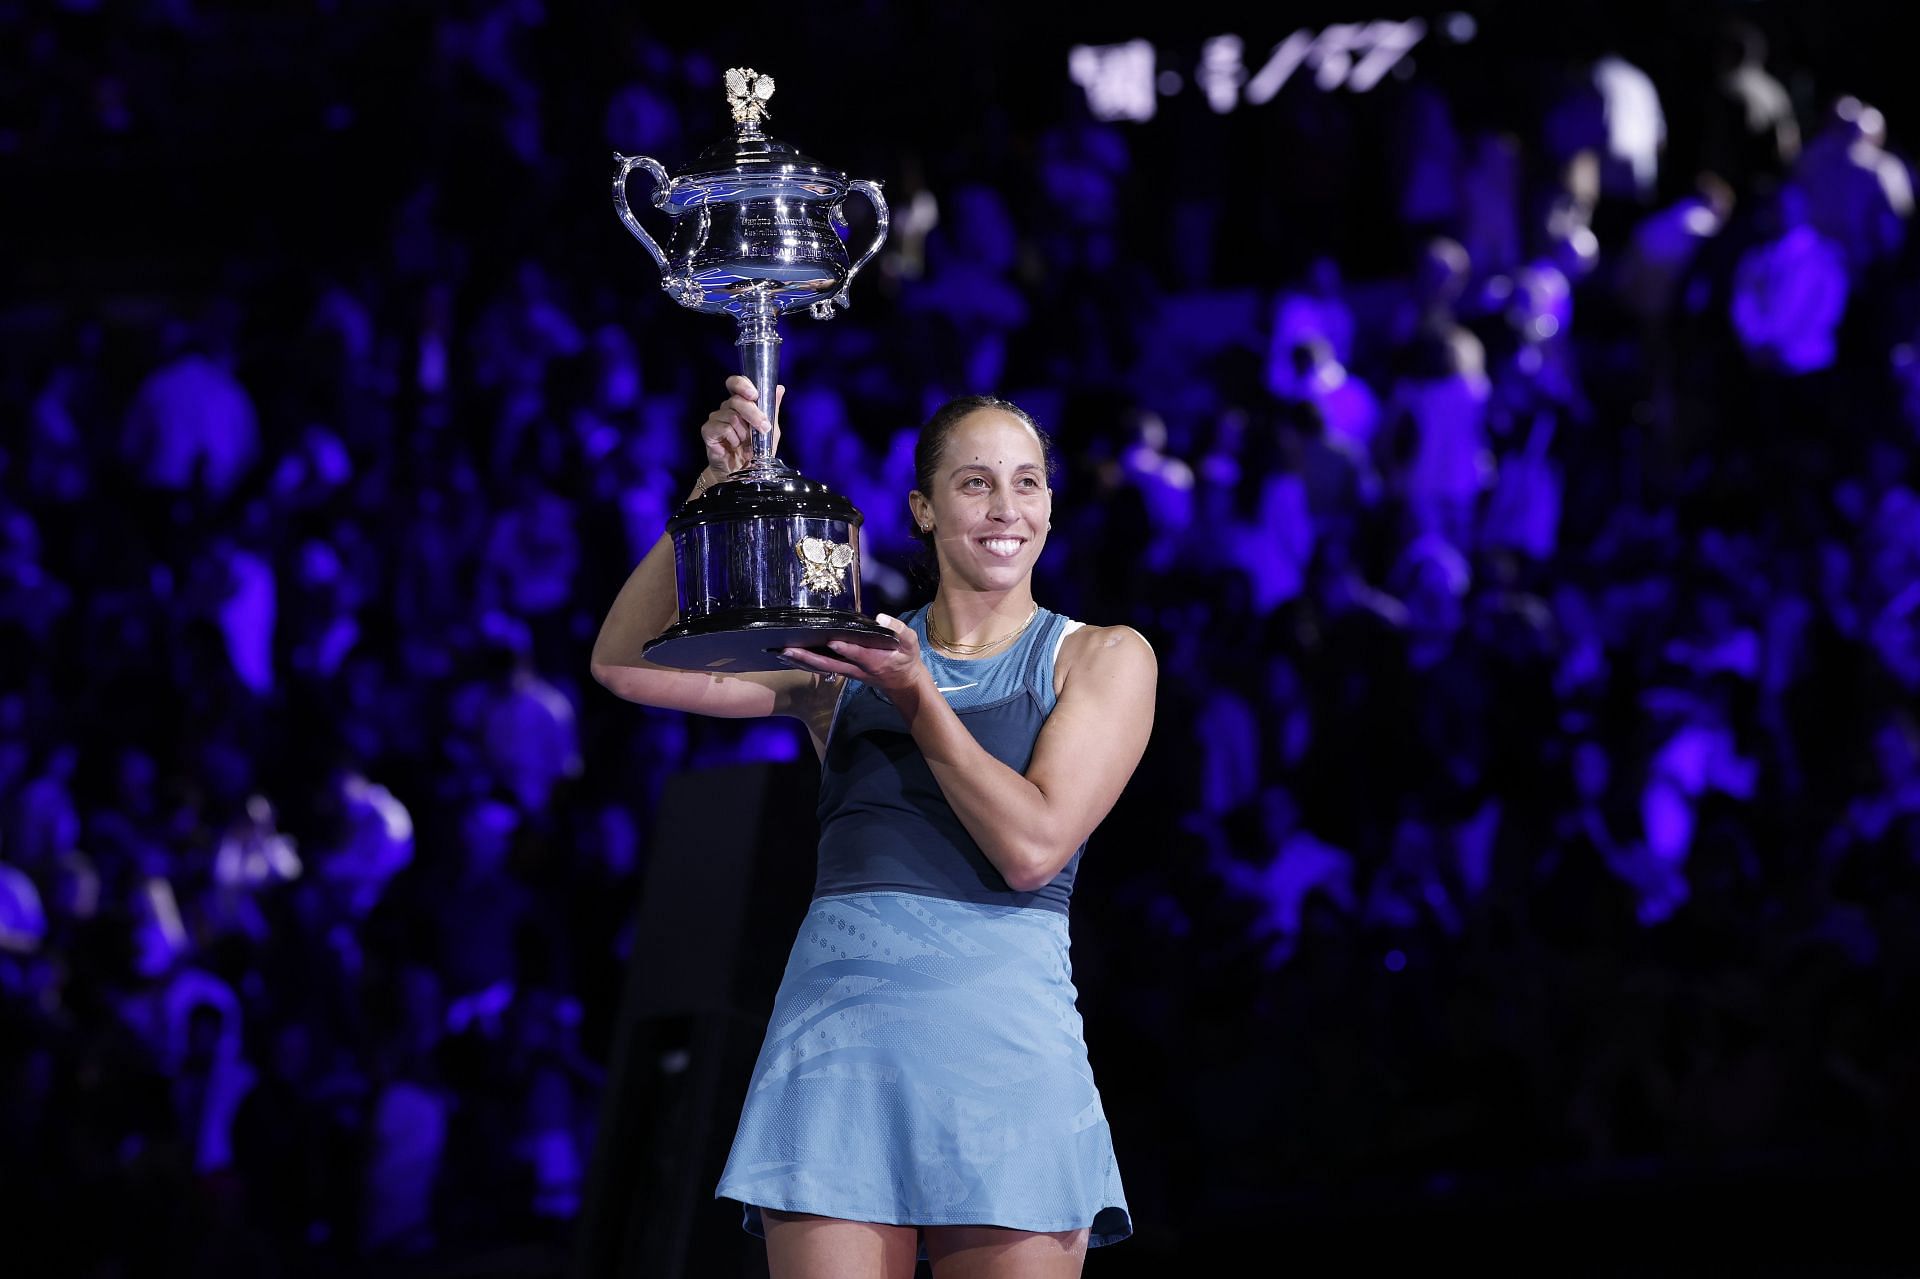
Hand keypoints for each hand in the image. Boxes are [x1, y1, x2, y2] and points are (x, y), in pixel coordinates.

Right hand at [699, 375, 783, 476]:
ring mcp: (716, 419)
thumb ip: (773, 410)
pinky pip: (723, 428)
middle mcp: (726, 408)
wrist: (743, 474)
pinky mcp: (708, 431)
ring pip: (731, 415)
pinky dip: (733, 438)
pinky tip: (735, 446)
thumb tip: (779, 388)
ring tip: (747, 444)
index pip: (735, 384)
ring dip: (744, 432)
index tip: (754, 395)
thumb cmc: (756, 452)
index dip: (742, 385)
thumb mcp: (770, 431)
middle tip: (764, 428)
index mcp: (740, 405)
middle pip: (736, 400)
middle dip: (753, 414)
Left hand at [778, 613, 924, 693]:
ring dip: (802, 661)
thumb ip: (899, 630)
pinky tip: (791, 658)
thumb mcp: (910, 643)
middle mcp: (856, 668)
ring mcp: (848, 671)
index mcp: (874, 660)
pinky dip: (805, 663)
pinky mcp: (843, 670)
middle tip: (787, 650)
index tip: (832, 641)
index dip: (846, 649)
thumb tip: (881, 617)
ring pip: (822, 667)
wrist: (902, 683)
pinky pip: (821, 667)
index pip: (858, 654)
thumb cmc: (905, 659)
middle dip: (808, 657)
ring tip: (781, 653)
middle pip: (829, 663)